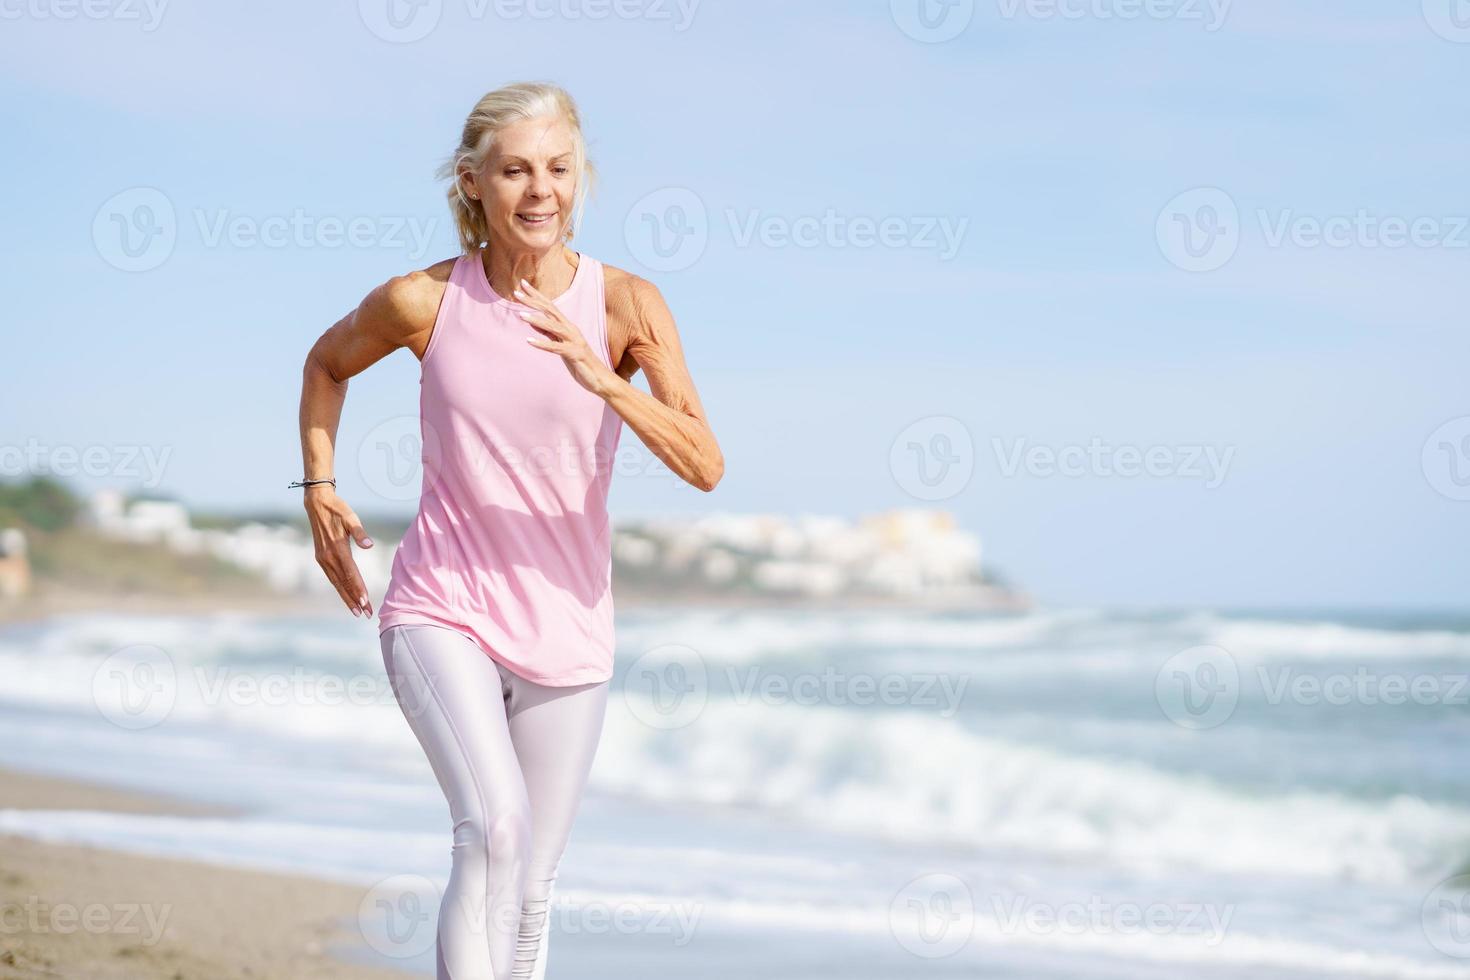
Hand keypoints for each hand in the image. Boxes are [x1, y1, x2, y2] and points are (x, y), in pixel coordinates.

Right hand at [302, 486, 373, 616]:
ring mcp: (323, 559)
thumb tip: (370, 545)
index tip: (365, 601)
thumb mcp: (351, 517)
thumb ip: (360, 532)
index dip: (358, 588)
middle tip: (366, 614)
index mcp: (337, 549)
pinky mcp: (321, 558)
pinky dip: (340, 588)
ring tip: (358, 611)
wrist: (317, 504)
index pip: (350, 573)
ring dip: (347, 598)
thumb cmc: (338, 509)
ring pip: (337, 583)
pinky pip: (332, 577)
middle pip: (344, 583)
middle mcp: (328, 557)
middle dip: (355, 600)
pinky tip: (347, 596)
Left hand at [513, 278, 612, 396]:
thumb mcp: (561, 345)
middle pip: (550, 311)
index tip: (523, 284)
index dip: (536, 295)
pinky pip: (556, 348)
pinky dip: (542, 344)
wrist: (600, 379)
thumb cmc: (580, 362)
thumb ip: (548, 333)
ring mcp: (574, 341)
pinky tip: (529, 341)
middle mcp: (571, 330)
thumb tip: (532, 321)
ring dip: (536, 320)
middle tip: (517, 292)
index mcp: (567, 326)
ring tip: (520, 315)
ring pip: (553, 327)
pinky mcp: (574, 354)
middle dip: (533, 301)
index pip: (550, 306)